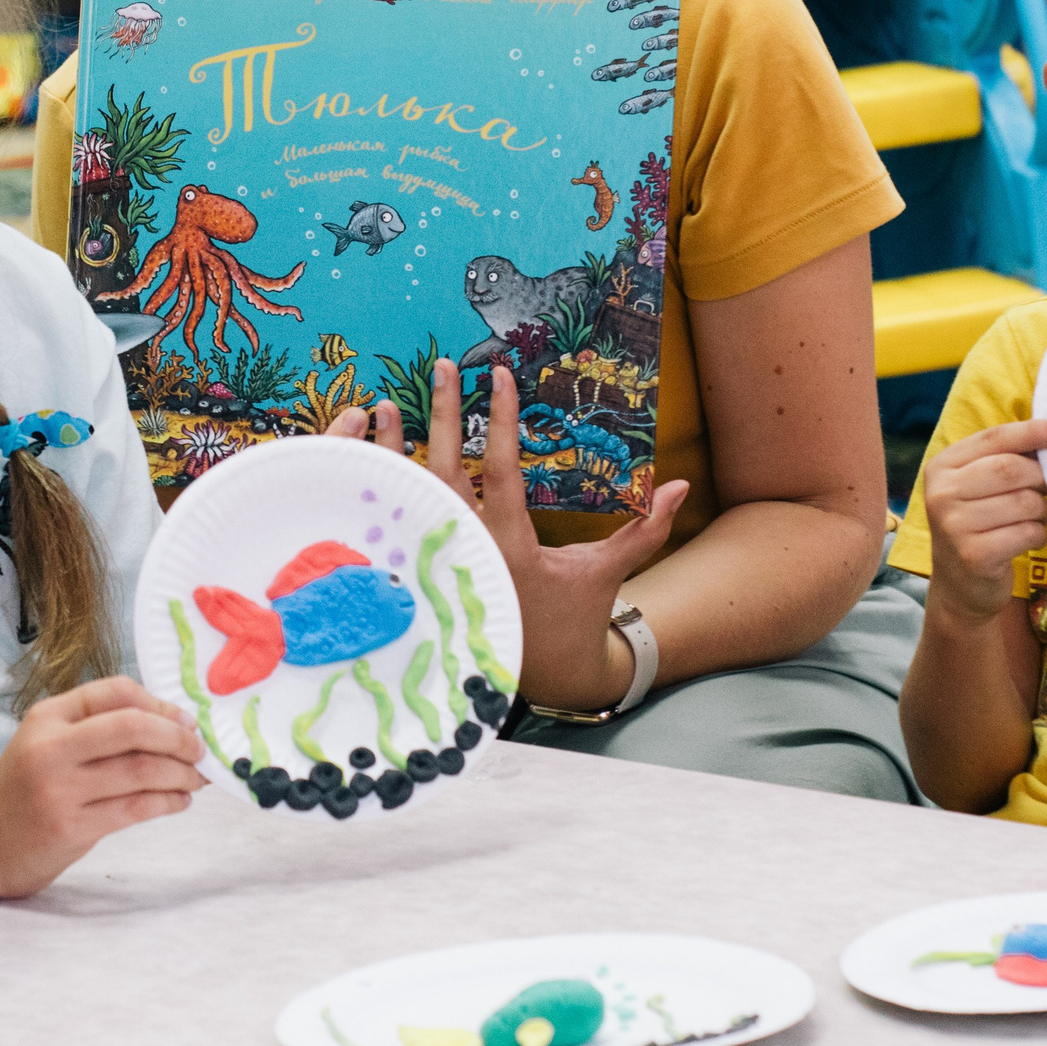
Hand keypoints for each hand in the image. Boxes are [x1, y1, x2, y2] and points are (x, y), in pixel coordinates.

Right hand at [0, 676, 205, 896]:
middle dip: (178, 737)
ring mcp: (60, 789)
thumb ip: (97, 727)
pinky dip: (167, 802)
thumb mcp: (47, 741)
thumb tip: (172, 723)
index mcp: (48, 716)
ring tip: (196, 779)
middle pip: (132, 727)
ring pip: (140, 770)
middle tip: (200, 749)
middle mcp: (51, 747)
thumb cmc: (24, 788)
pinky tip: (179, 802)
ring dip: (181, 774)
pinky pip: (134, 808)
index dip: (159, 704)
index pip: (115, 691)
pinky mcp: (70, 827)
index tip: (186, 720)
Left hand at [331, 359, 685, 712]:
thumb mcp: (608, 572)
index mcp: (512, 547)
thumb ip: (644, 529)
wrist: (541, 677)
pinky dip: (380, 491)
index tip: (499, 376)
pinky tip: (365, 457)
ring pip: (409, 498)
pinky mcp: (422, 574)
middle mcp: (469, 552)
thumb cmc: (574, 618)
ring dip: (394, 450)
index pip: (502, 470)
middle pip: (447, 472)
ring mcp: (439, 564)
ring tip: (385, 404)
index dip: (501, 420)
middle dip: (445, 415)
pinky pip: (396, 525)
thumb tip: (681, 486)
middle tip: (443, 367)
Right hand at [919, 418, 1046, 624]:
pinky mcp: (974, 554)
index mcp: (941, 467)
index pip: (993, 439)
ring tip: (1032, 519)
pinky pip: (1028, 532)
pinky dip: (1038, 535)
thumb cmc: (979, 525)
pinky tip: (1026, 540)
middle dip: (1041, 477)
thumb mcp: (977, 487)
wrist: (960, 585)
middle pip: (1011, 469)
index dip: (1032, 431)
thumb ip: (1003, 459)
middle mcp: (941, 493)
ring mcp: (954, 525)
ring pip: (1024, 502)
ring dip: (1041, 511)